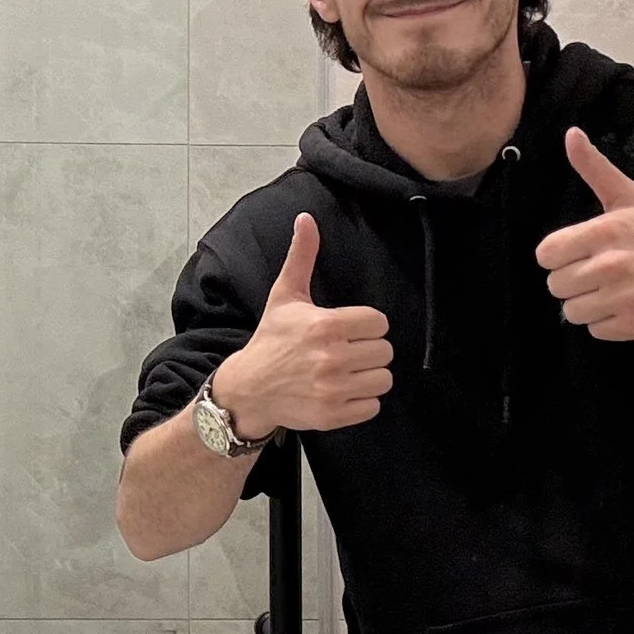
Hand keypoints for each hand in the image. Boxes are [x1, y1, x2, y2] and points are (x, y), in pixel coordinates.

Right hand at [216, 215, 394, 434]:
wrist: (248, 389)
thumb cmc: (271, 339)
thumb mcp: (285, 296)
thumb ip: (302, 257)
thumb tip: (306, 218)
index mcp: (326, 325)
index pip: (379, 323)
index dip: (365, 326)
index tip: (348, 330)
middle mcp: (332, 358)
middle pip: (385, 352)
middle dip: (368, 351)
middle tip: (347, 352)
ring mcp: (333, 389)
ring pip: (383, 379)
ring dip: (369, 376)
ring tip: (347, 372)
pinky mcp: (333, 415)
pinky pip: (373, 406)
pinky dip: (362, 401)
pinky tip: (342, 391)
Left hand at [535, 128, 633, 341]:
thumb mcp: (628, 199)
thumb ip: (594, 169)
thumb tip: (571, 133)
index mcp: (606, 230)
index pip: (546, 255)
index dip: (560, 257)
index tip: (582, 254)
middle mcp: (614, 263)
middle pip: (556, 286)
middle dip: (575, 283)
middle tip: (604, 274)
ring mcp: (626, 295)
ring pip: (572, 312)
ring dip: (590, 305)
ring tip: (616, 291)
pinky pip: (595, 331)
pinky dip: (609, 324)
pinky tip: (630, 306)